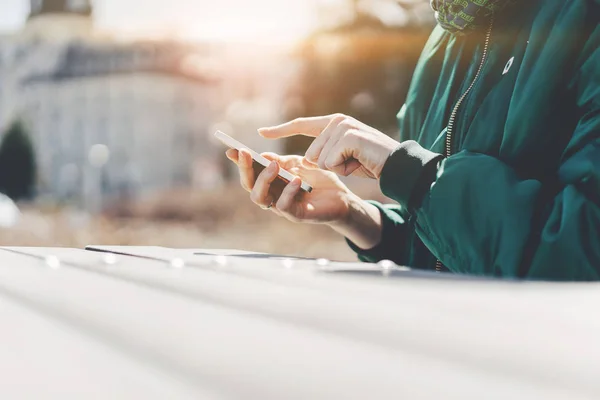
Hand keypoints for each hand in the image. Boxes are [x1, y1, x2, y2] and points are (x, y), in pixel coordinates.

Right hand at [226, 148, 353, 223]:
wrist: (341, 197)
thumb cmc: (319, 181)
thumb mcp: (299, 165)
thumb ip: (281, 161)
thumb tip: (262, 156)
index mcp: (271, 182)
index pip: (250, 173)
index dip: (239, 162)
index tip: (231, 148)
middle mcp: (271, 196)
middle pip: (249, 186)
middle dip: (245, 169)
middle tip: (246, 153)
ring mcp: (282, 207)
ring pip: (260, 198)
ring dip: (263, 180)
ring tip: (274, 166)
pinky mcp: (296, 215)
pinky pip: (283, 206)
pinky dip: (287, 192)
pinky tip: (296, 180)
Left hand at [258, 114, 399, 178]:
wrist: (396, 165)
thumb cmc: (371, 162)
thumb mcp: (344, 155)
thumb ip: (325, 151)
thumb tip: (305, 160)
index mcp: (334, 122)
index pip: (302, 124)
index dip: (281, 130)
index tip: (261, 132)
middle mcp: (336, 121)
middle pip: (311, 154)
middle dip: (329, 166)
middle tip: (351, 162)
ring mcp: (342, 127)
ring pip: (320, 160)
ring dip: (338, 168)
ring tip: (356, 161)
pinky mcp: (348, 137)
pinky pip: (330, 163)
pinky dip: (344, 168)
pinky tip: (359, 162)